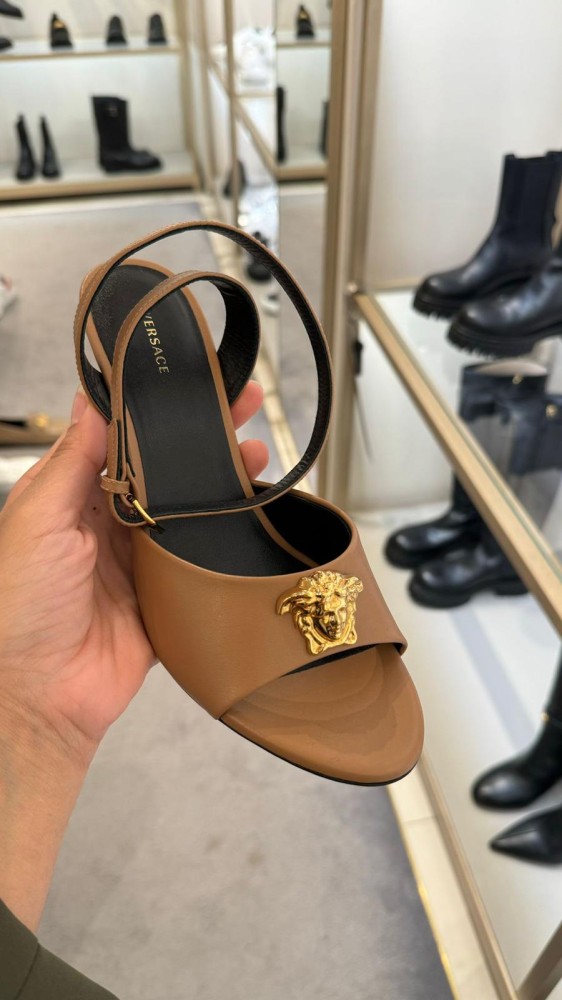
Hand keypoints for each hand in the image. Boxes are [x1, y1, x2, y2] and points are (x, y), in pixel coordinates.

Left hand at [0, 384, 267, 766]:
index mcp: (74, 498)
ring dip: (222, 481)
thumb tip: (91, 401)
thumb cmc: (19, 606)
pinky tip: (250, 513)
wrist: (39, 694)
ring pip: (191, 509)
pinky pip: (202, 559)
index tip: (187, 384)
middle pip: (165, 470)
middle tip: (240, 405)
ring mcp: (141, 559)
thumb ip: (71, 461)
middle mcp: (110, 523)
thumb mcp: (38, 519)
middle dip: (202, 438)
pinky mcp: (167, 595)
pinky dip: (228, 537)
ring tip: (254, 449)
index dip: (156, 412)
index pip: (123, 440)